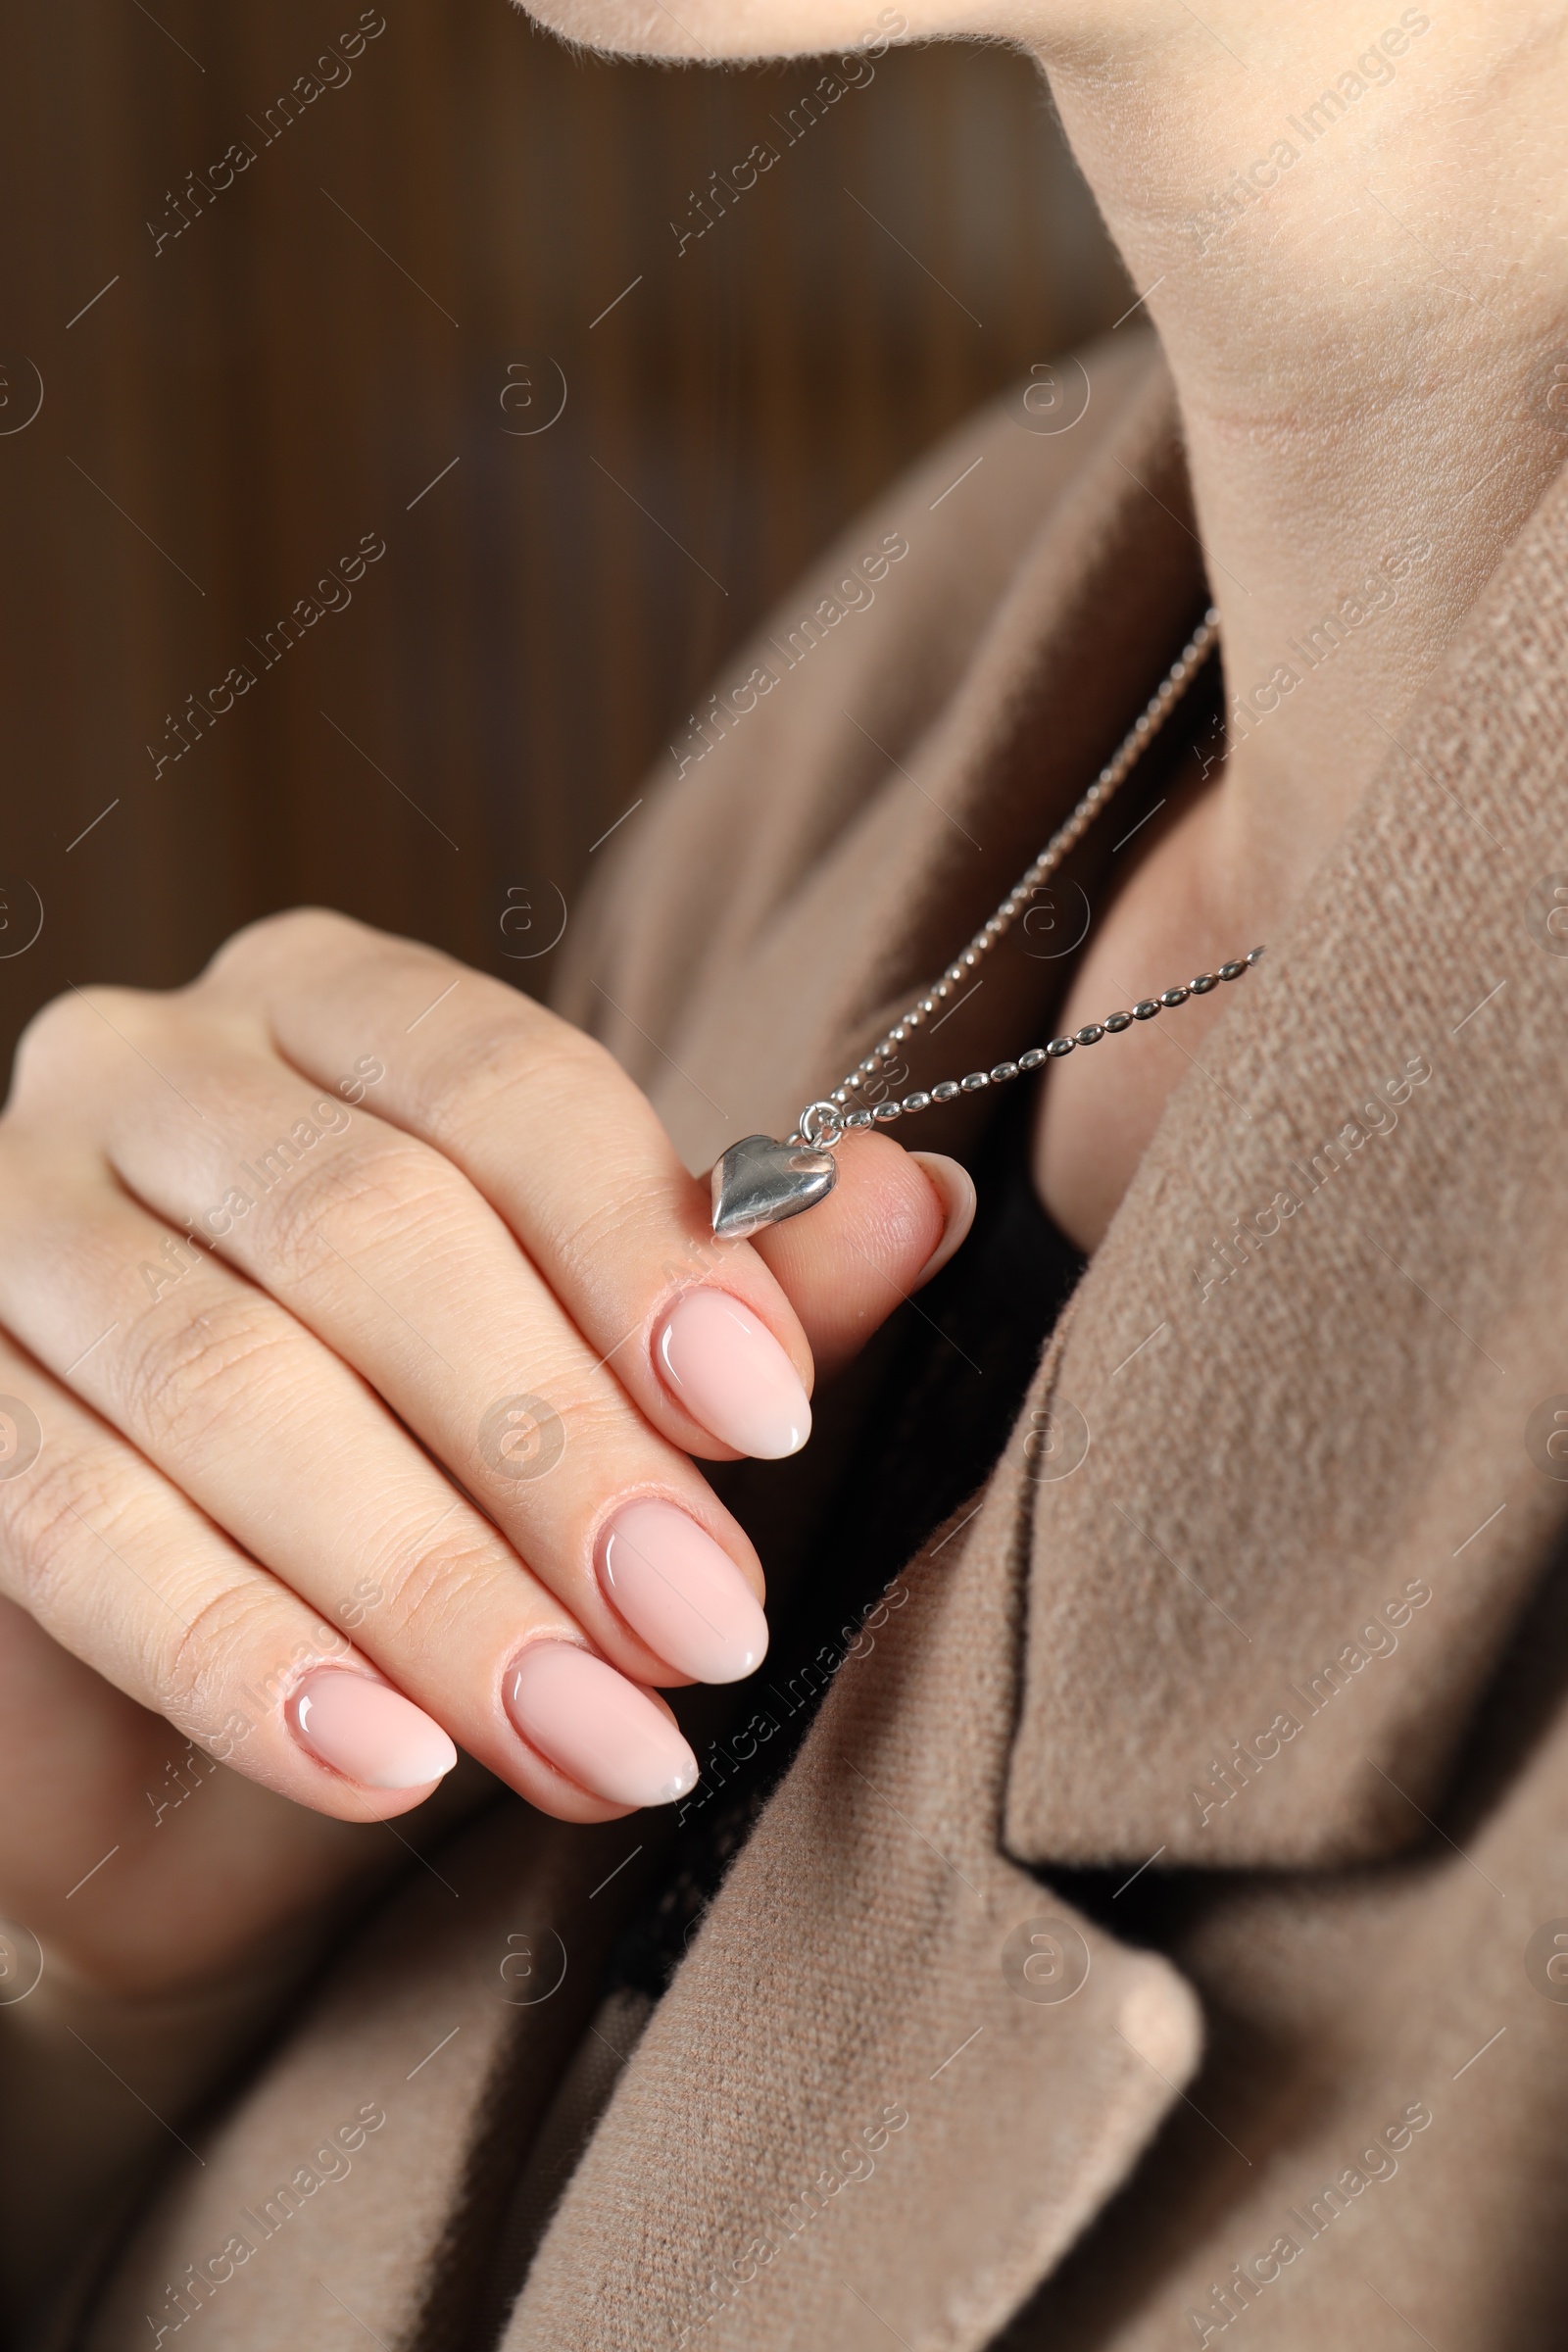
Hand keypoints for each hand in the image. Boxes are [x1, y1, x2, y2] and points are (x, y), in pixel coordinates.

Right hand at [0, 911, 967, 1995]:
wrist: (183, 1727)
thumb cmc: (421, 1511)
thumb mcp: (598, 1399)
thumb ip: (732, 1295)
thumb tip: (920, 1199)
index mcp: (335, 1017)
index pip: (501, 1088)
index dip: (641, 1253)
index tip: (766, 1421)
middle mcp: (152, 1074)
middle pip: (367, 1228)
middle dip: (552, 1447)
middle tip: (697, 1627)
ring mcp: (5, 1221)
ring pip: (224, 1380)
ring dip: (425, 1578)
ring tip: (586, 1736)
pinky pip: (68, 1514)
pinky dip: (238, 1649)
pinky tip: (381, 1759)